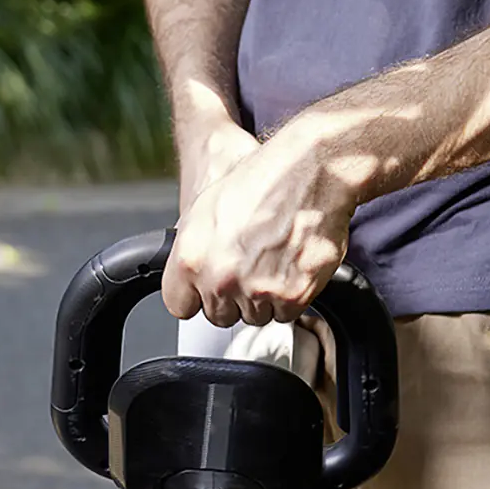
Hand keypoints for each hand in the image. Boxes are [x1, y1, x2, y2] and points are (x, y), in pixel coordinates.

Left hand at [165, 123, 356, 325]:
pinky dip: (290, 296)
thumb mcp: (205, 207)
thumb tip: (189, 273)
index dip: (195, 296)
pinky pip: (285, 314)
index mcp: (191, 258)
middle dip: (231, 297)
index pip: (179, 305)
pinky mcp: (291, 297)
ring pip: (254, 316)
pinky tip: (291, 266)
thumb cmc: (262, 180)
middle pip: (218, 315)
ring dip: (262, 298)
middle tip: (248, 266)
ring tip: (273, 260)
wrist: (310, 172)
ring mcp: (256, 290)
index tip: (205, 289)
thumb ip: (192, 250)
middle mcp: (220, 278)